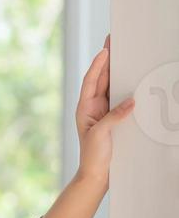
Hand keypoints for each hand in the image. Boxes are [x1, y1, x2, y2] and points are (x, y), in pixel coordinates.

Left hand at [75, 34, 135, 186]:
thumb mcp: (101, 134)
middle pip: (101, 79)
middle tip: (114, 43)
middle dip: (107, 61)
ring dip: (116, 72)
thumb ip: (114, 116)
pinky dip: (125, 88)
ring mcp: (102, 112)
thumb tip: (131, 100)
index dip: (98, 65)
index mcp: (84, 107)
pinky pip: (119, 99)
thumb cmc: (92, 155)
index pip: (91, 81)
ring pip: (110, 87)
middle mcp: (92, 107)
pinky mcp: (112, 119)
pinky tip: (133, 80)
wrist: (96, 174)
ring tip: (123, 55)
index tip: (105, 50)